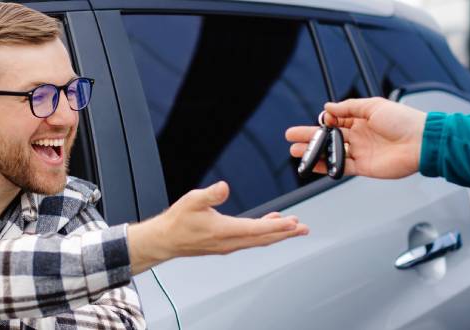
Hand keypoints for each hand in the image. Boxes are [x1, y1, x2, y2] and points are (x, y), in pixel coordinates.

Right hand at [127, 181, 308, 273]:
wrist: (166, 240)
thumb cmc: (177, 221)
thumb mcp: (191, 201)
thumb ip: (210, 194)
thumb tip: (224, 187)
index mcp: (224, 231)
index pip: (257, 229)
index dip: (277, 226)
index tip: (293, 223)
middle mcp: (229, 242)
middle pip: (264, 239)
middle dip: (286, 233)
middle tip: (303, 228)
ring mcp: (229, 245)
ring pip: (259, 241)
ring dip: (277, 234)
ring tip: (294, 228)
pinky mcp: (226, 245)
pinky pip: (251, 240)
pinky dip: (264, 234)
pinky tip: (269, 225)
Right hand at [286, 97, 426, 178]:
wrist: (422, 143)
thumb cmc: (404, 121)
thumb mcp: (374, 105)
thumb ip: (349, 107)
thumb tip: (328, 108)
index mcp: (362, 120)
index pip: (336, 121)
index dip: (324, 122)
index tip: (316, 122)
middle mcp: (359, 136)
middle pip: (328, 138)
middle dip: (309, 138)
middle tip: (291, 138)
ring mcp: (360, 152)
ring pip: (331, 153)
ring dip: (313, 153)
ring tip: (296, 153)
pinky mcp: (363, 167)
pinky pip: (340, 167)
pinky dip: (326, 167)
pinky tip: (313, 165)